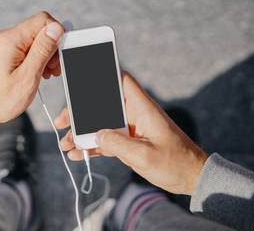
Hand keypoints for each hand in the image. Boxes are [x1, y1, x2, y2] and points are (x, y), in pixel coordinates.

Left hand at [0, 12, 63, 125]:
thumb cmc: (2, 98)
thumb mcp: (28, 76)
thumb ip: (43, 50)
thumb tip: (56, 28)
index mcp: (11, 39)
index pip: (43, 20)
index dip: (57, 34)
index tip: (61, 54)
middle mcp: (6, 37)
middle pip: (40, 29)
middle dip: (52, 48)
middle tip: (54, 70)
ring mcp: (5, 44)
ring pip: (35, 39)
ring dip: (46, 54)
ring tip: (47, 74)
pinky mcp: (6, 52)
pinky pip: (27, 47)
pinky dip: (37, 58)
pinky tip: (39, 72)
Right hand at [54, 70, 208, 194]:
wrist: (190, 178)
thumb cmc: (176, 162)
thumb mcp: (145, 154)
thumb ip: (118, 144)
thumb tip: (96, 135)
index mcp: (142, 108)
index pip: (122, 81)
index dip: (103, 75)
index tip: (82, 79)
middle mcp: (134, 114)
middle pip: (102, 104)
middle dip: (80, 112)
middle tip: (62, 122)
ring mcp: (129, 129)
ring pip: (100, 124)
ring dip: (82, 132)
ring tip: (65, 143)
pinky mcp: (128, 142)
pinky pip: (106, 140)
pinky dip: (92, 146)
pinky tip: (78, 153)